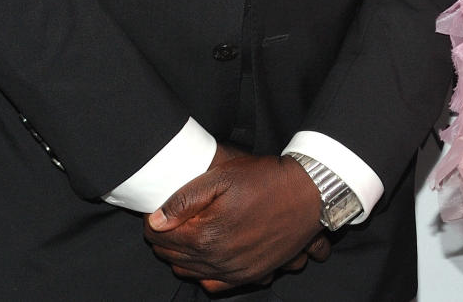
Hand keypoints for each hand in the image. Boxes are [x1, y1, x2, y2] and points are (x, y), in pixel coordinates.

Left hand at [144, 147, 329, 292]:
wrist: (308, 193)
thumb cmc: (266, 180)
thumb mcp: (223, 176)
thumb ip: (185, 199)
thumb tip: (155, 220)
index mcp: (205, 236)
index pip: (160, 237)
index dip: (153, 222)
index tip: (155, 211)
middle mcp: (217, 261)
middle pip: (173, 257)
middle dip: (164, 239)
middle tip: (166, 220)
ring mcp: (235, 272)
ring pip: (191, 273)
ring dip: (181, 256)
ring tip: (184, 234)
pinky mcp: (252, 275)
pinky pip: (215, 286)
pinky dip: (203, 273)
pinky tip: (206, 256)